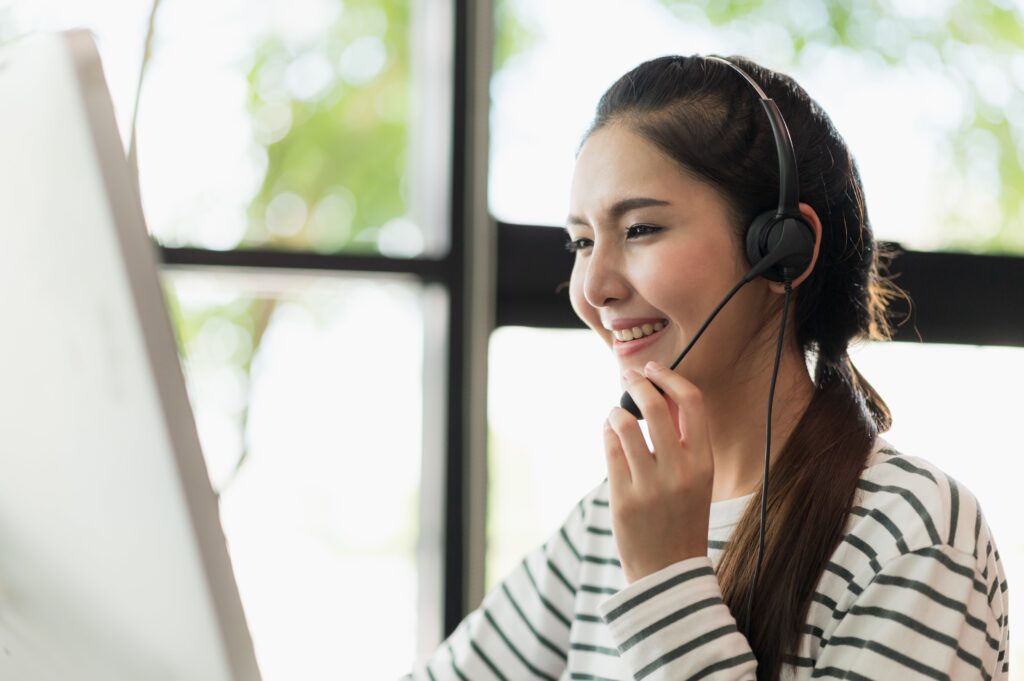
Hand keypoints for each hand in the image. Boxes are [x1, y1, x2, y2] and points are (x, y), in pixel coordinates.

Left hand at [604, 360, 714, 582]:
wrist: (668, 573)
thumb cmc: (681, 517)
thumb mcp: (696, 478)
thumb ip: (683, 440)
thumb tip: (661, 394)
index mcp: (703, 462)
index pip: (692, 402)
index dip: (670, 377)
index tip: (653, 368)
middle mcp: (679, 471)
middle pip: (655, 406)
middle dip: (637, 383)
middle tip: (627, 376)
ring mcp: (650, 485)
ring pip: (624, 424)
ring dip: (616, 412)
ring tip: (616, 415)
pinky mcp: (623, 498)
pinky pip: (609, 449)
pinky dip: (607, 434)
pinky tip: (609, 434)